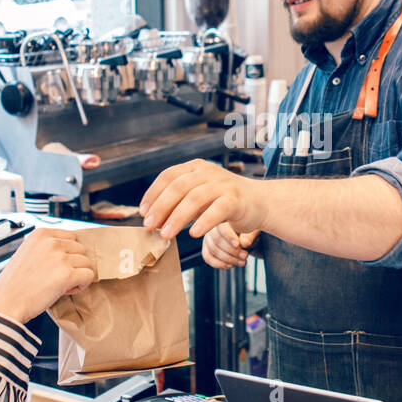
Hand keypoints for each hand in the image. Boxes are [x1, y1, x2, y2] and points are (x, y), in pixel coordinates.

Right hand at [0, 228, 95, 325]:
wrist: (5, 303)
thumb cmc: (14, 284)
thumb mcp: (27, 253)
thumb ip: (46, 248)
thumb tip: (69, 251)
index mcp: (41, 234)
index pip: (72, 237)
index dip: (68, 253)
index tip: (56, 265)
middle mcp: (52, 242)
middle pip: (81, 250)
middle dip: (73, 264)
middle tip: (57, 277)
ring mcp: (60, 258)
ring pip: (86, 263)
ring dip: (77, 275)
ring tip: (60, 285)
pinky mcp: (67, 274)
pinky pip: (89, 276)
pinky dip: (81, 285)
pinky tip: (66, 290)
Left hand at [140, 159, 263, 240]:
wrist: (259, 203)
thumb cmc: (223, 202)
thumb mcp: (198, 196)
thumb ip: (178, 202)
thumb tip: (151, 219)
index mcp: (195, 167)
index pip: (168, 176)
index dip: (153, 194)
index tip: (143, 212)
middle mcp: (208, 172)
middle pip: (178, 186)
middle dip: (161, 207)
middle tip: (150, 226)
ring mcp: (223, 184)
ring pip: (195, 198)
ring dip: (177, 217)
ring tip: (166, 234)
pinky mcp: (235, 199)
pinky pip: (217, 210)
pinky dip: (204, 221)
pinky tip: (193, 233)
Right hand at [202, 222, 259, 269]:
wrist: (249, 230)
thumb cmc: (252, 226)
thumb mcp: (255, 229)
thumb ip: (250, 235)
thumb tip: (244, 243)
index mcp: (225, 212)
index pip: (221, 224)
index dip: (229, 236)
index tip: (238, 245)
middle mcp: (214, 223)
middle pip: (217, 240)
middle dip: (233, 251)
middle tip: (245, 255)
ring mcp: (209, 234)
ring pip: (213, 250)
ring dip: (228, 259)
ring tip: (241, 261)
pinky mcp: (206, 245)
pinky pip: (207, 257)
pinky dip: (219, 264)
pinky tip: (230, 264)